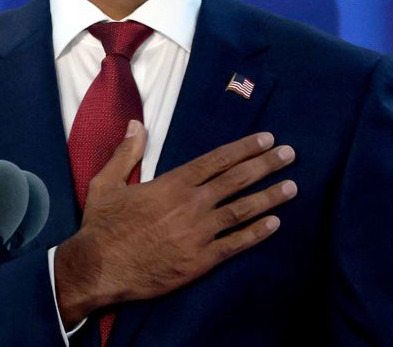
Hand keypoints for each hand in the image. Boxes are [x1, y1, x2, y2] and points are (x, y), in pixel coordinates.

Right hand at [54, 120, 296, 326]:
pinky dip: (257, 233)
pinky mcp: (201, 260)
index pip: (217, 160)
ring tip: (293, 187)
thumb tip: (136, 124)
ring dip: (270, 197)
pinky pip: (236, 244)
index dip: (245, 148)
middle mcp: (191, 204)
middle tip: (290, 154)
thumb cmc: (102, 226)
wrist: (99, 268)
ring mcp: (199, 233)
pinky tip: (275, 223)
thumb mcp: (106, 182)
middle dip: (266, 164)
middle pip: (237, 180)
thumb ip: (126, 153)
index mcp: (172, 183)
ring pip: (243, 210)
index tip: (266, 139)